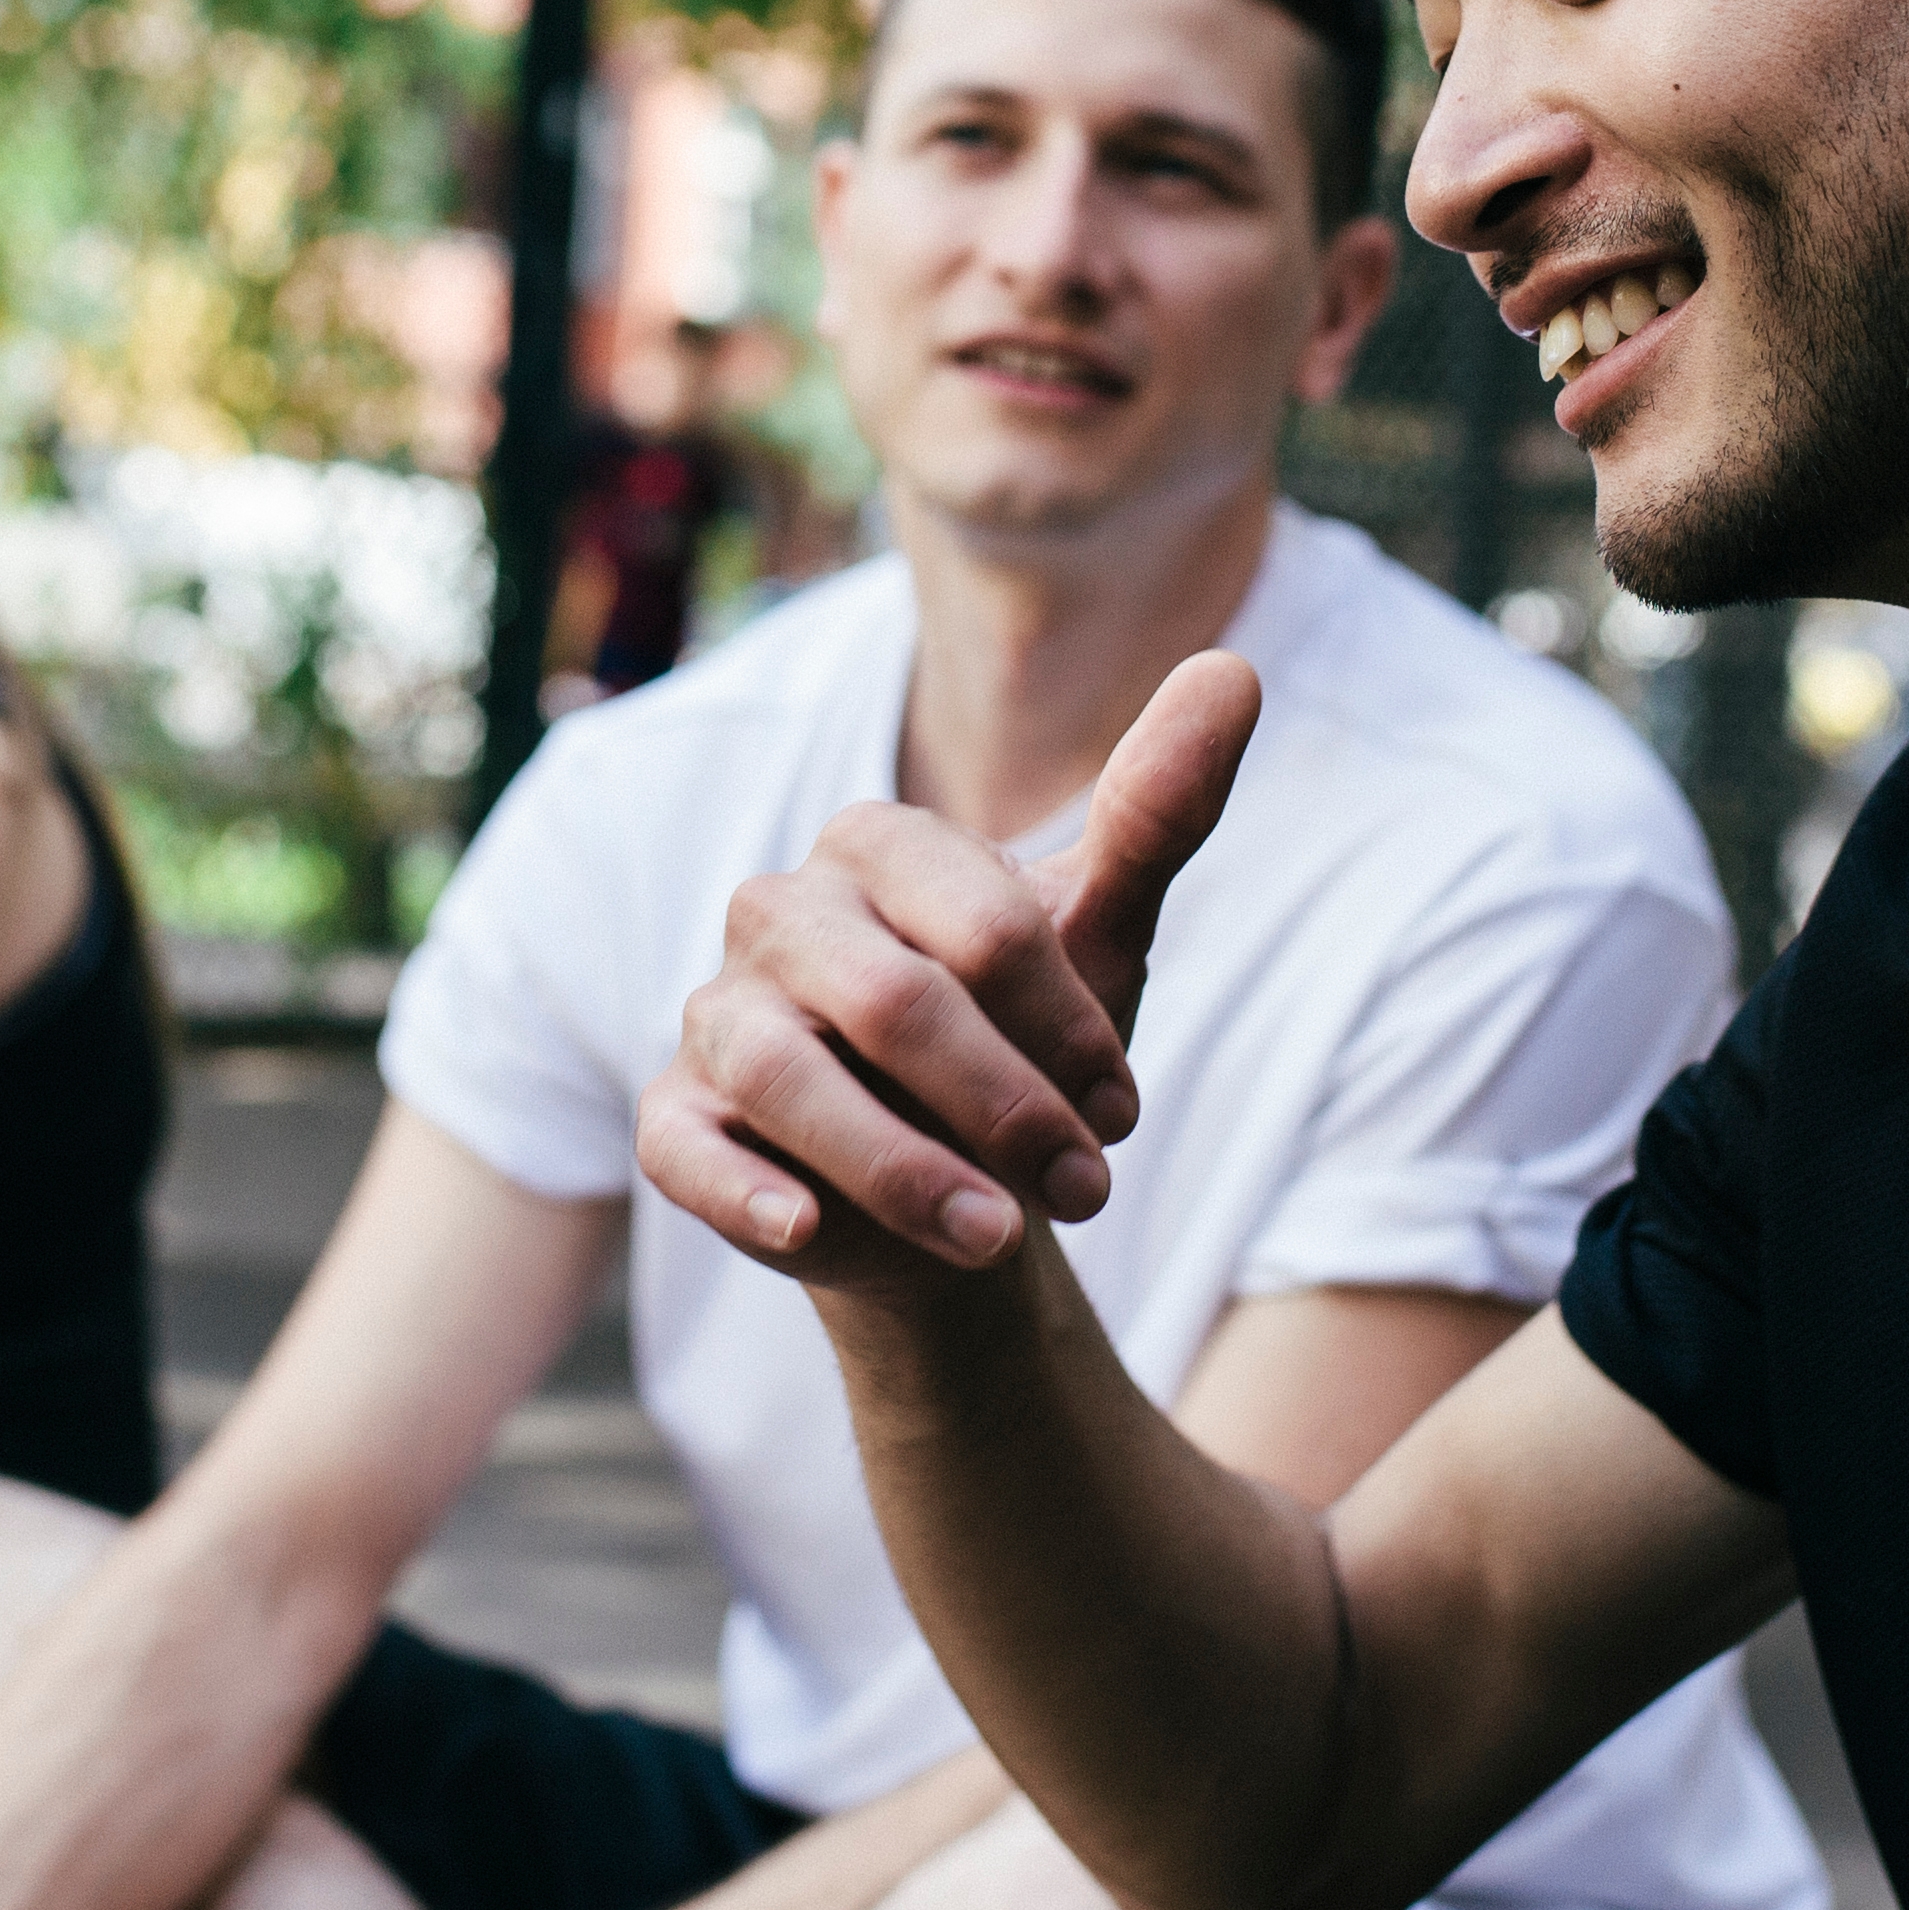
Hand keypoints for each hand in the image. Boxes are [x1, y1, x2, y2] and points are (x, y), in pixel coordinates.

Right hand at [638, 652, 1261, 1286]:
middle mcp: (779, 911)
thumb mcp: (1097, 934)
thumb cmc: (1021, 1038)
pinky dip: (741, 1190)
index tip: (1122, 1110)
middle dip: (1004, 1107)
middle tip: (1088, 1190)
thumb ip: (1154, 812)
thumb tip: (1231, 669)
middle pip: (889, 1001)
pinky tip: (804, 1230)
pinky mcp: (677, 1114)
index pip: (977, 923)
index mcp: (876, 843)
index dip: (1063, 1023)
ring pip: (785, 1076)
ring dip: (899, 1170)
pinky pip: (681, 1147)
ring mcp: (719, 1012)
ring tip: (995, 1239)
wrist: (953, 1176)